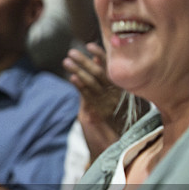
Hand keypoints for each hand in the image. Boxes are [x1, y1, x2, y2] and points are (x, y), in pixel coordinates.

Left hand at [63, 43, 124, 159]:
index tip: (90, 45)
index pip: (112, 68)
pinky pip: (88, 96)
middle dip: (85, 61)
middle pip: (101, 73)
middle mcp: (117, 94)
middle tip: (72, 51)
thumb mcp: (109, 94)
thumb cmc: (112, 116)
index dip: (101, 55)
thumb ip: (102, 78)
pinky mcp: (98, 112)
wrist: (114, 144)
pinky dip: (80, 86)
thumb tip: (96, 59)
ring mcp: (108, 103)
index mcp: (122, 87)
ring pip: (92, 83)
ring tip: (66, 61)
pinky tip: (72, 78)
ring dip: (78, 70)